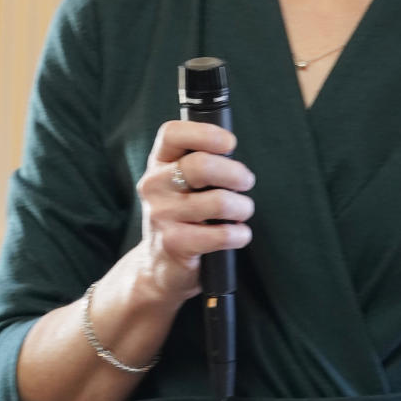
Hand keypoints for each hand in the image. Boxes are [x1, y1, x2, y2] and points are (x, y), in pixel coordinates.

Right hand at [135, 120, 255, 302]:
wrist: (159, 266)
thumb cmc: (184, 216)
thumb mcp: (182, 183)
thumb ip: (201, 161)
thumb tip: (232, 150)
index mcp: (158, 163)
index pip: (172, 133)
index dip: (206, 133)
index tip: (230, 143)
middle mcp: (154, 185)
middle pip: (201, 166)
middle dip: (236, 173)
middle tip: (246, 182)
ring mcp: (161, 215)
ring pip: (218, 201)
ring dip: (242, 207)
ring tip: (242, 211)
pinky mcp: (174, 243)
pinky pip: (222, 234)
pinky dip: (240, 234)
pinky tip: (238, 234)